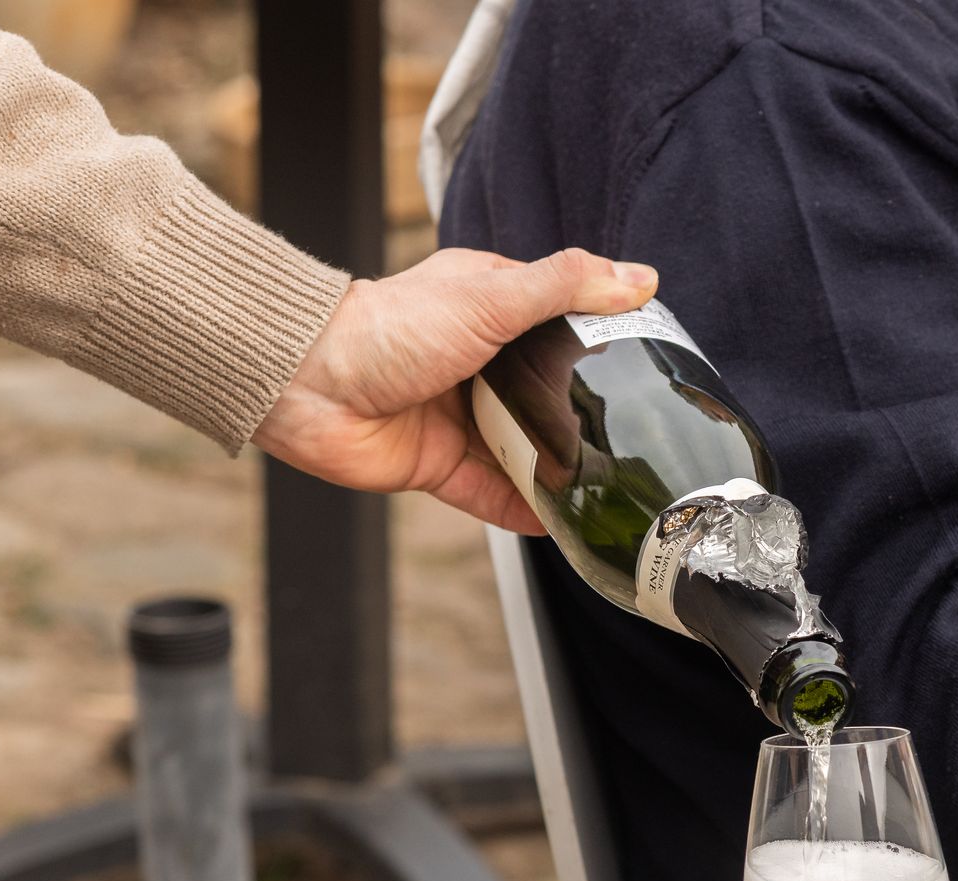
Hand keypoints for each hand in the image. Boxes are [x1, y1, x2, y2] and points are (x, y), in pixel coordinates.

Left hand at [251, 247, 658, 532]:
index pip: (561, 320)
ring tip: (611, 487)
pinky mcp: (439, 464)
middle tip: (638, 434)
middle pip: (548, 392)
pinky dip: (525, 510)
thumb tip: (639, 278)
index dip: (603, 340)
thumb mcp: (491, 294)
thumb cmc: (387, 328)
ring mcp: (460, 416)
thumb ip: (566, 286)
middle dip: (587, 414)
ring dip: (560, 469)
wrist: (307, 385)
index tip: (650, 361)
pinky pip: (492, 494)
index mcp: (490, 306)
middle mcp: (478, 361)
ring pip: (525, 448)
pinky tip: (561, 524)